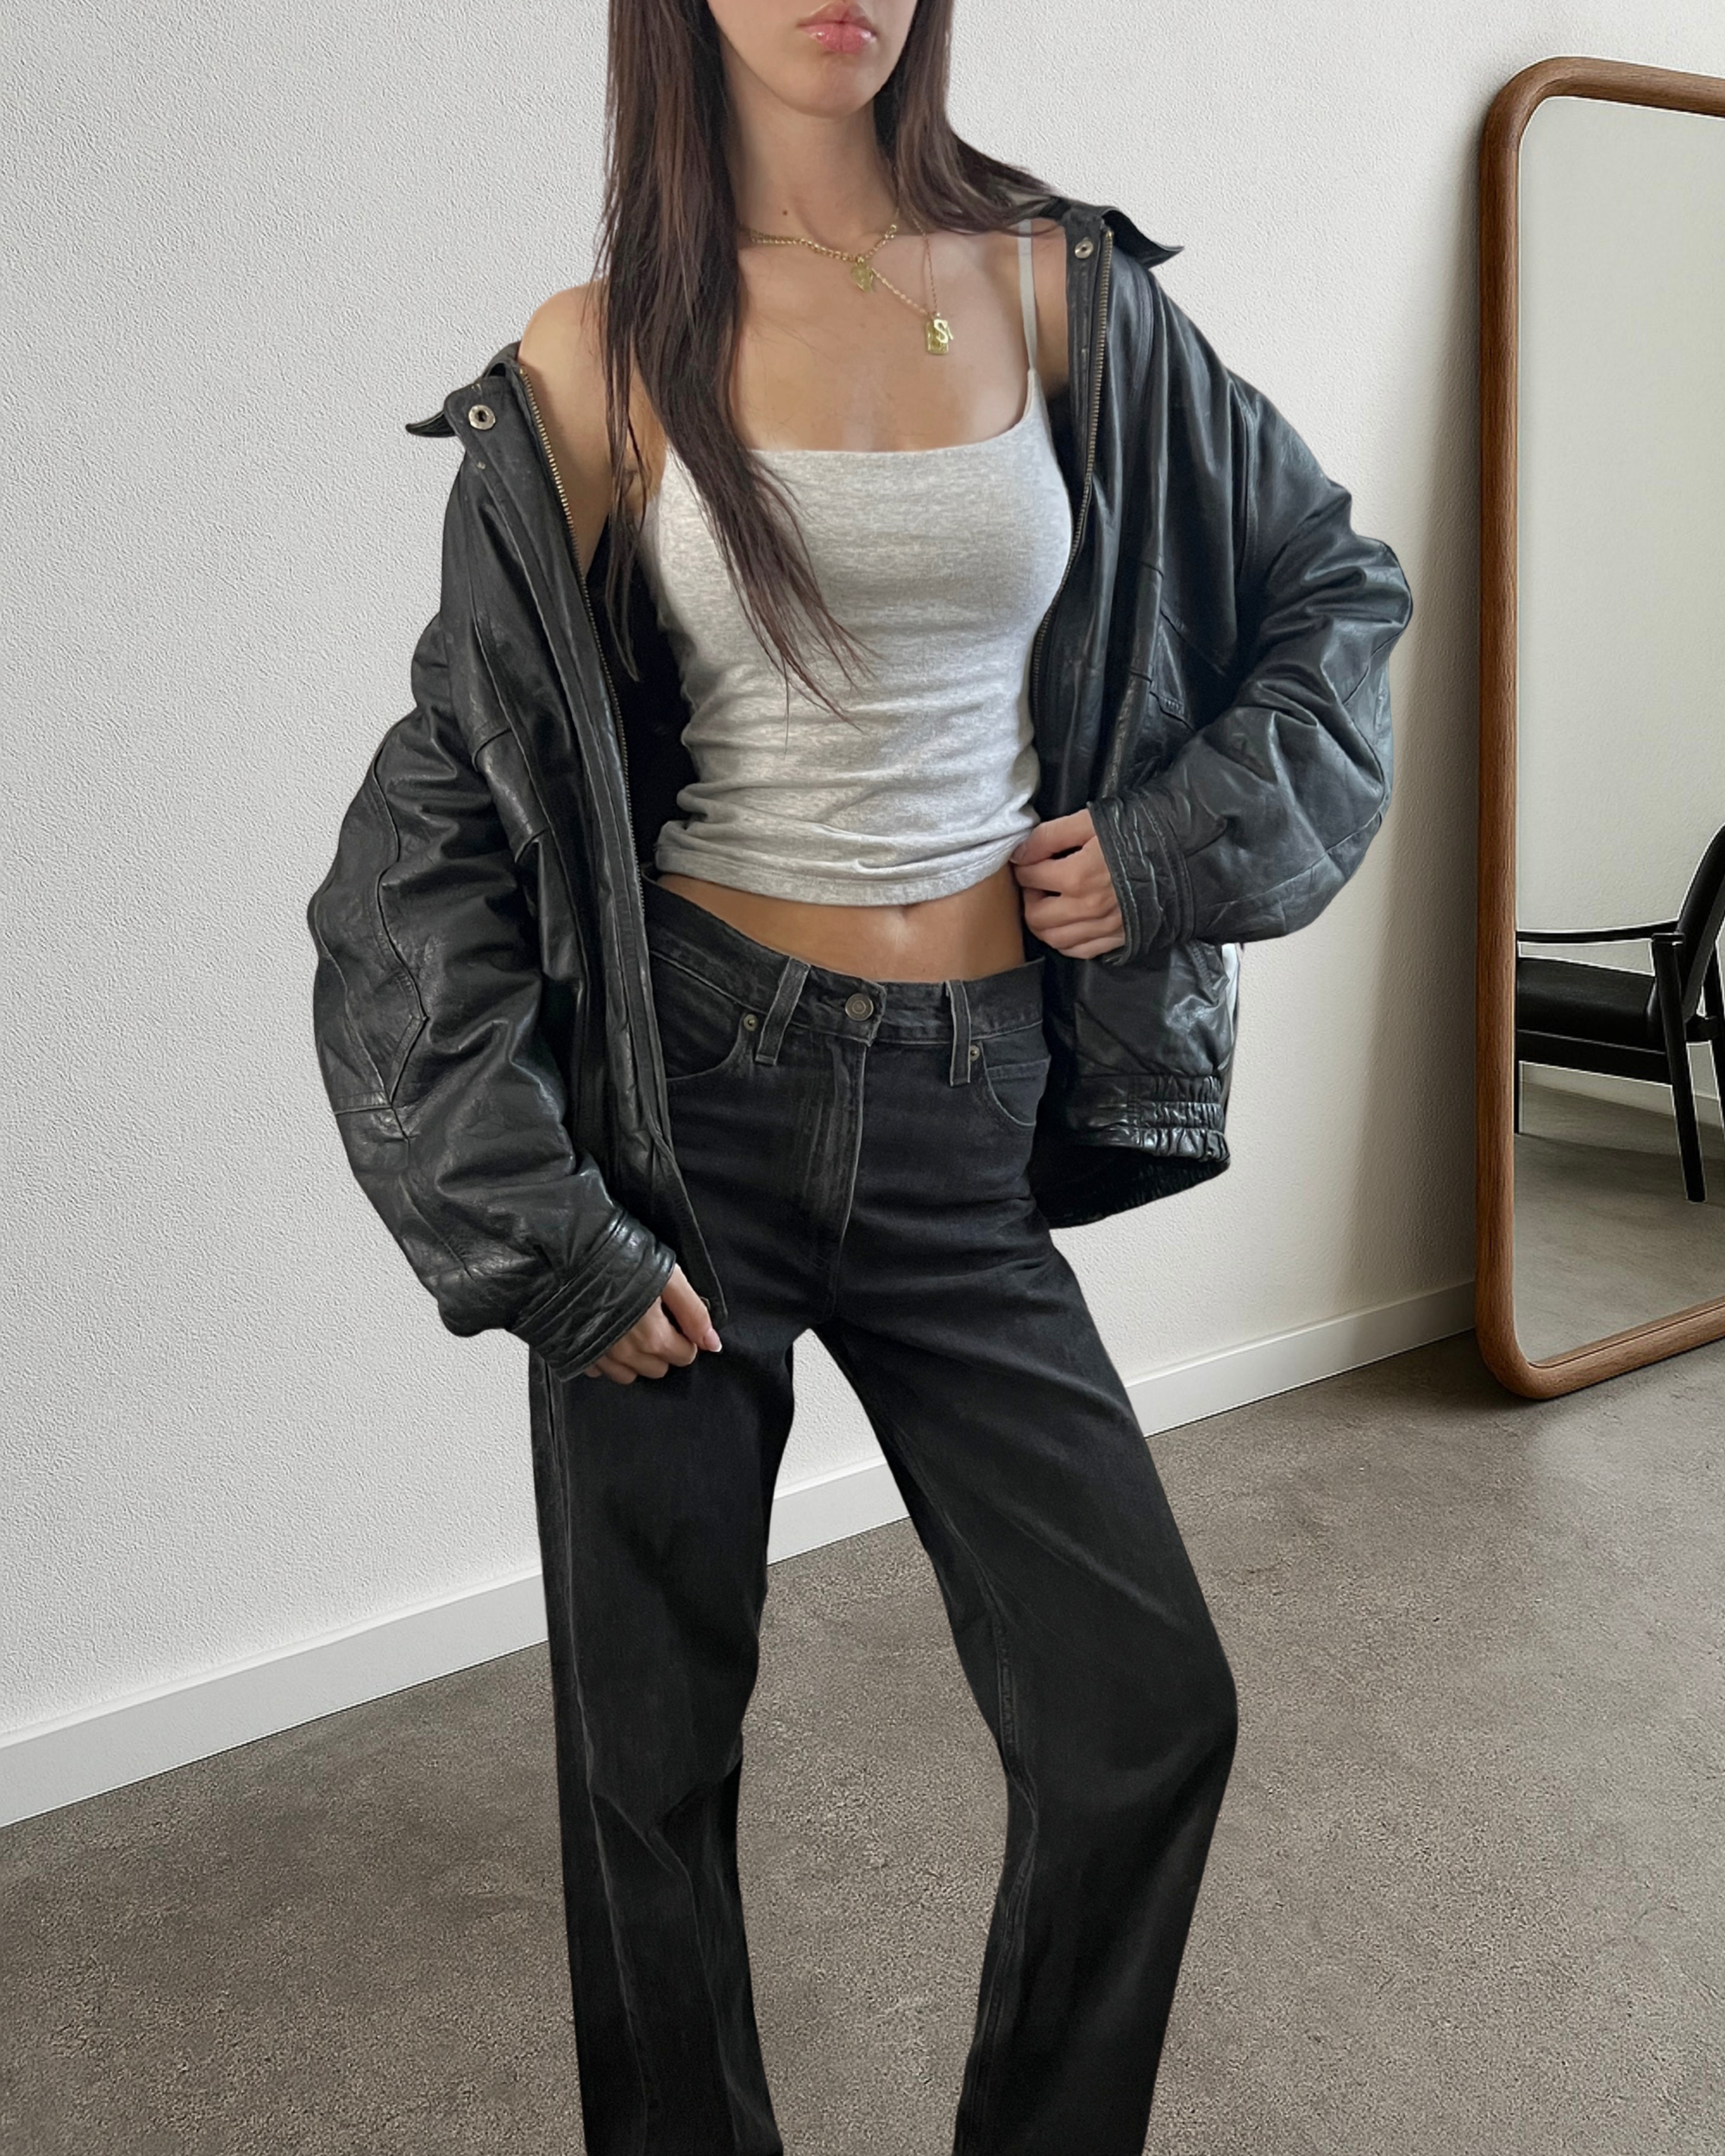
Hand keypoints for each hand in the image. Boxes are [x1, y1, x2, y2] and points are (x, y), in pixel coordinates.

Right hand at [582, 1262, 722, 1382]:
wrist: (567, 1254)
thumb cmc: (620, 1258)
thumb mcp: (668, 1277)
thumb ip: (693, 1313)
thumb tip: (713, 1343)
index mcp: (653, 1338)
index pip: (685, 1356)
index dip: (685, 1337)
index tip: (674, 1319)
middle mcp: (627, 1354)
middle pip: (658, 1368)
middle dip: (662, 1349)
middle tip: (653, 1319)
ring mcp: (601, 1356)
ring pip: (629, 1375)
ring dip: (635, 1358)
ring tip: (630, 1327)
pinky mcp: (578, 1353)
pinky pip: (600, 1370)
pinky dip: (607, 1358)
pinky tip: (607, 1333)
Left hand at [1009, 809, 1126, 959]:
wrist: (1184, 854)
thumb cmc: (1138, 832)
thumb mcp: (1091, 822)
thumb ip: (1050, 836)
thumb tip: (1020, 853)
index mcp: (1077, 876)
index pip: (1030, 876)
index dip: (1024, 865)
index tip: (1029, 859)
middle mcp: (1087, 909)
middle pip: (1035, 915)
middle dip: (1029, 896)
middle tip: (1038, 882)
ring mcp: (1103, 928)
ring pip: (1053, 939)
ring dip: (1043, 922)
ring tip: (1051, 902)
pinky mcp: (1118, 939)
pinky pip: (1079, 951)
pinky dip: (1066, 941)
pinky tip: (1068, 923)